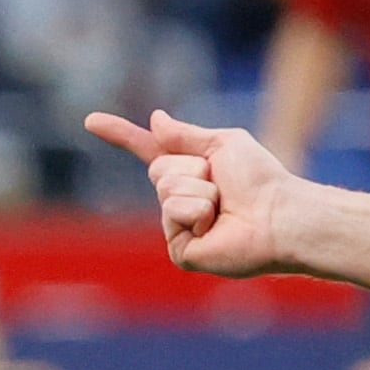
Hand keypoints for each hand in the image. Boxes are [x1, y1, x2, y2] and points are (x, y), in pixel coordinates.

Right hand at [87, 107, 300, 276]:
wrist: (280, 214)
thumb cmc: (261, 179)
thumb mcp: (221, 144)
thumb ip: (186, 134)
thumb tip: (155, 119)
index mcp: (189, 172)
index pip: (147, 150)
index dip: (120, 135)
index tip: (90, 120)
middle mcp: (179, 200)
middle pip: (158, 170)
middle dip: (190, 169)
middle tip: (221, 185)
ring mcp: (178, 227)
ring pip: (166, 192)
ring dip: (199, 190)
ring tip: (224, 207)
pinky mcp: (181, 251)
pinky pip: (173, 216)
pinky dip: (198, 212)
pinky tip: (216, 225)